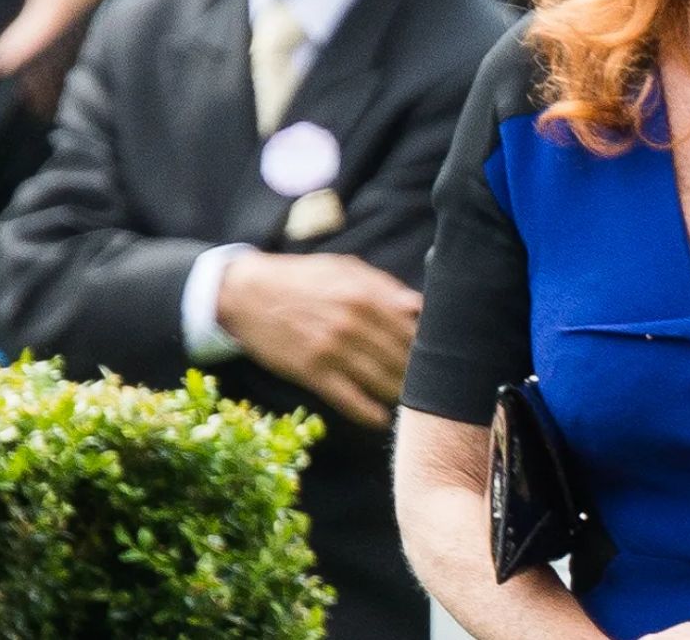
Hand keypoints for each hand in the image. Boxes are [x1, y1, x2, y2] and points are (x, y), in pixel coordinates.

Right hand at [217, 251, 422, 428]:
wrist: (248, 293)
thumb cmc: (303, 278)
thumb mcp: (345, 269)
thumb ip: (384, 287)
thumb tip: (418, 307)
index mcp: (366, 297)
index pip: (412, 330)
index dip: (429, 347)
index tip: (440, 357)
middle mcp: (353, 325)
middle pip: (401, 358)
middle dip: (419, 374)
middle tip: (434, 386)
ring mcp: (332, 351)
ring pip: (380, 380)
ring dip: (399, 394)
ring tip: (413, 404)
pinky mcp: (311, 372)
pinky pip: (347, 399)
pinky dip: (367, 413)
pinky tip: (381, 420)